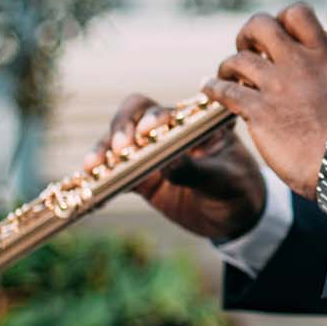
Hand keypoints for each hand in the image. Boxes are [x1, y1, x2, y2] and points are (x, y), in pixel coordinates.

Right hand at [83, 93, 266, 241]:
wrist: (236, 217)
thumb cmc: (238, 189)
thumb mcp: (225, 180)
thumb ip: (197, 171)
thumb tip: (168, 164)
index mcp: (195, 122)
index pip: (168, 108)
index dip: (154, 115)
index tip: (148, 131)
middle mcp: (169, 131)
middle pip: (134, 115)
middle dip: (122, 127)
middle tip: (119, 148)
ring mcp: (152, 153)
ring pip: (118, 142)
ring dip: (103, 150)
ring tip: (93, 166)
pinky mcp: (142, 178)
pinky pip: (115, 173)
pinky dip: (100, 176)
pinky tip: (87, 183)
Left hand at [202, 3, 326, 200]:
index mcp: (324, 55)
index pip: (297, 12)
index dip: (282, 19)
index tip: (279, 36)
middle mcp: (298, 63)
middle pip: (260, 25)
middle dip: (248, 34)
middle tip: (247, 49)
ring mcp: (276, 86)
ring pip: (237, 59)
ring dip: (228, 67)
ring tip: (226, 75)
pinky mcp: (258, 111)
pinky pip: (225, 90)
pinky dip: (213, 87)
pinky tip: (210, 88)